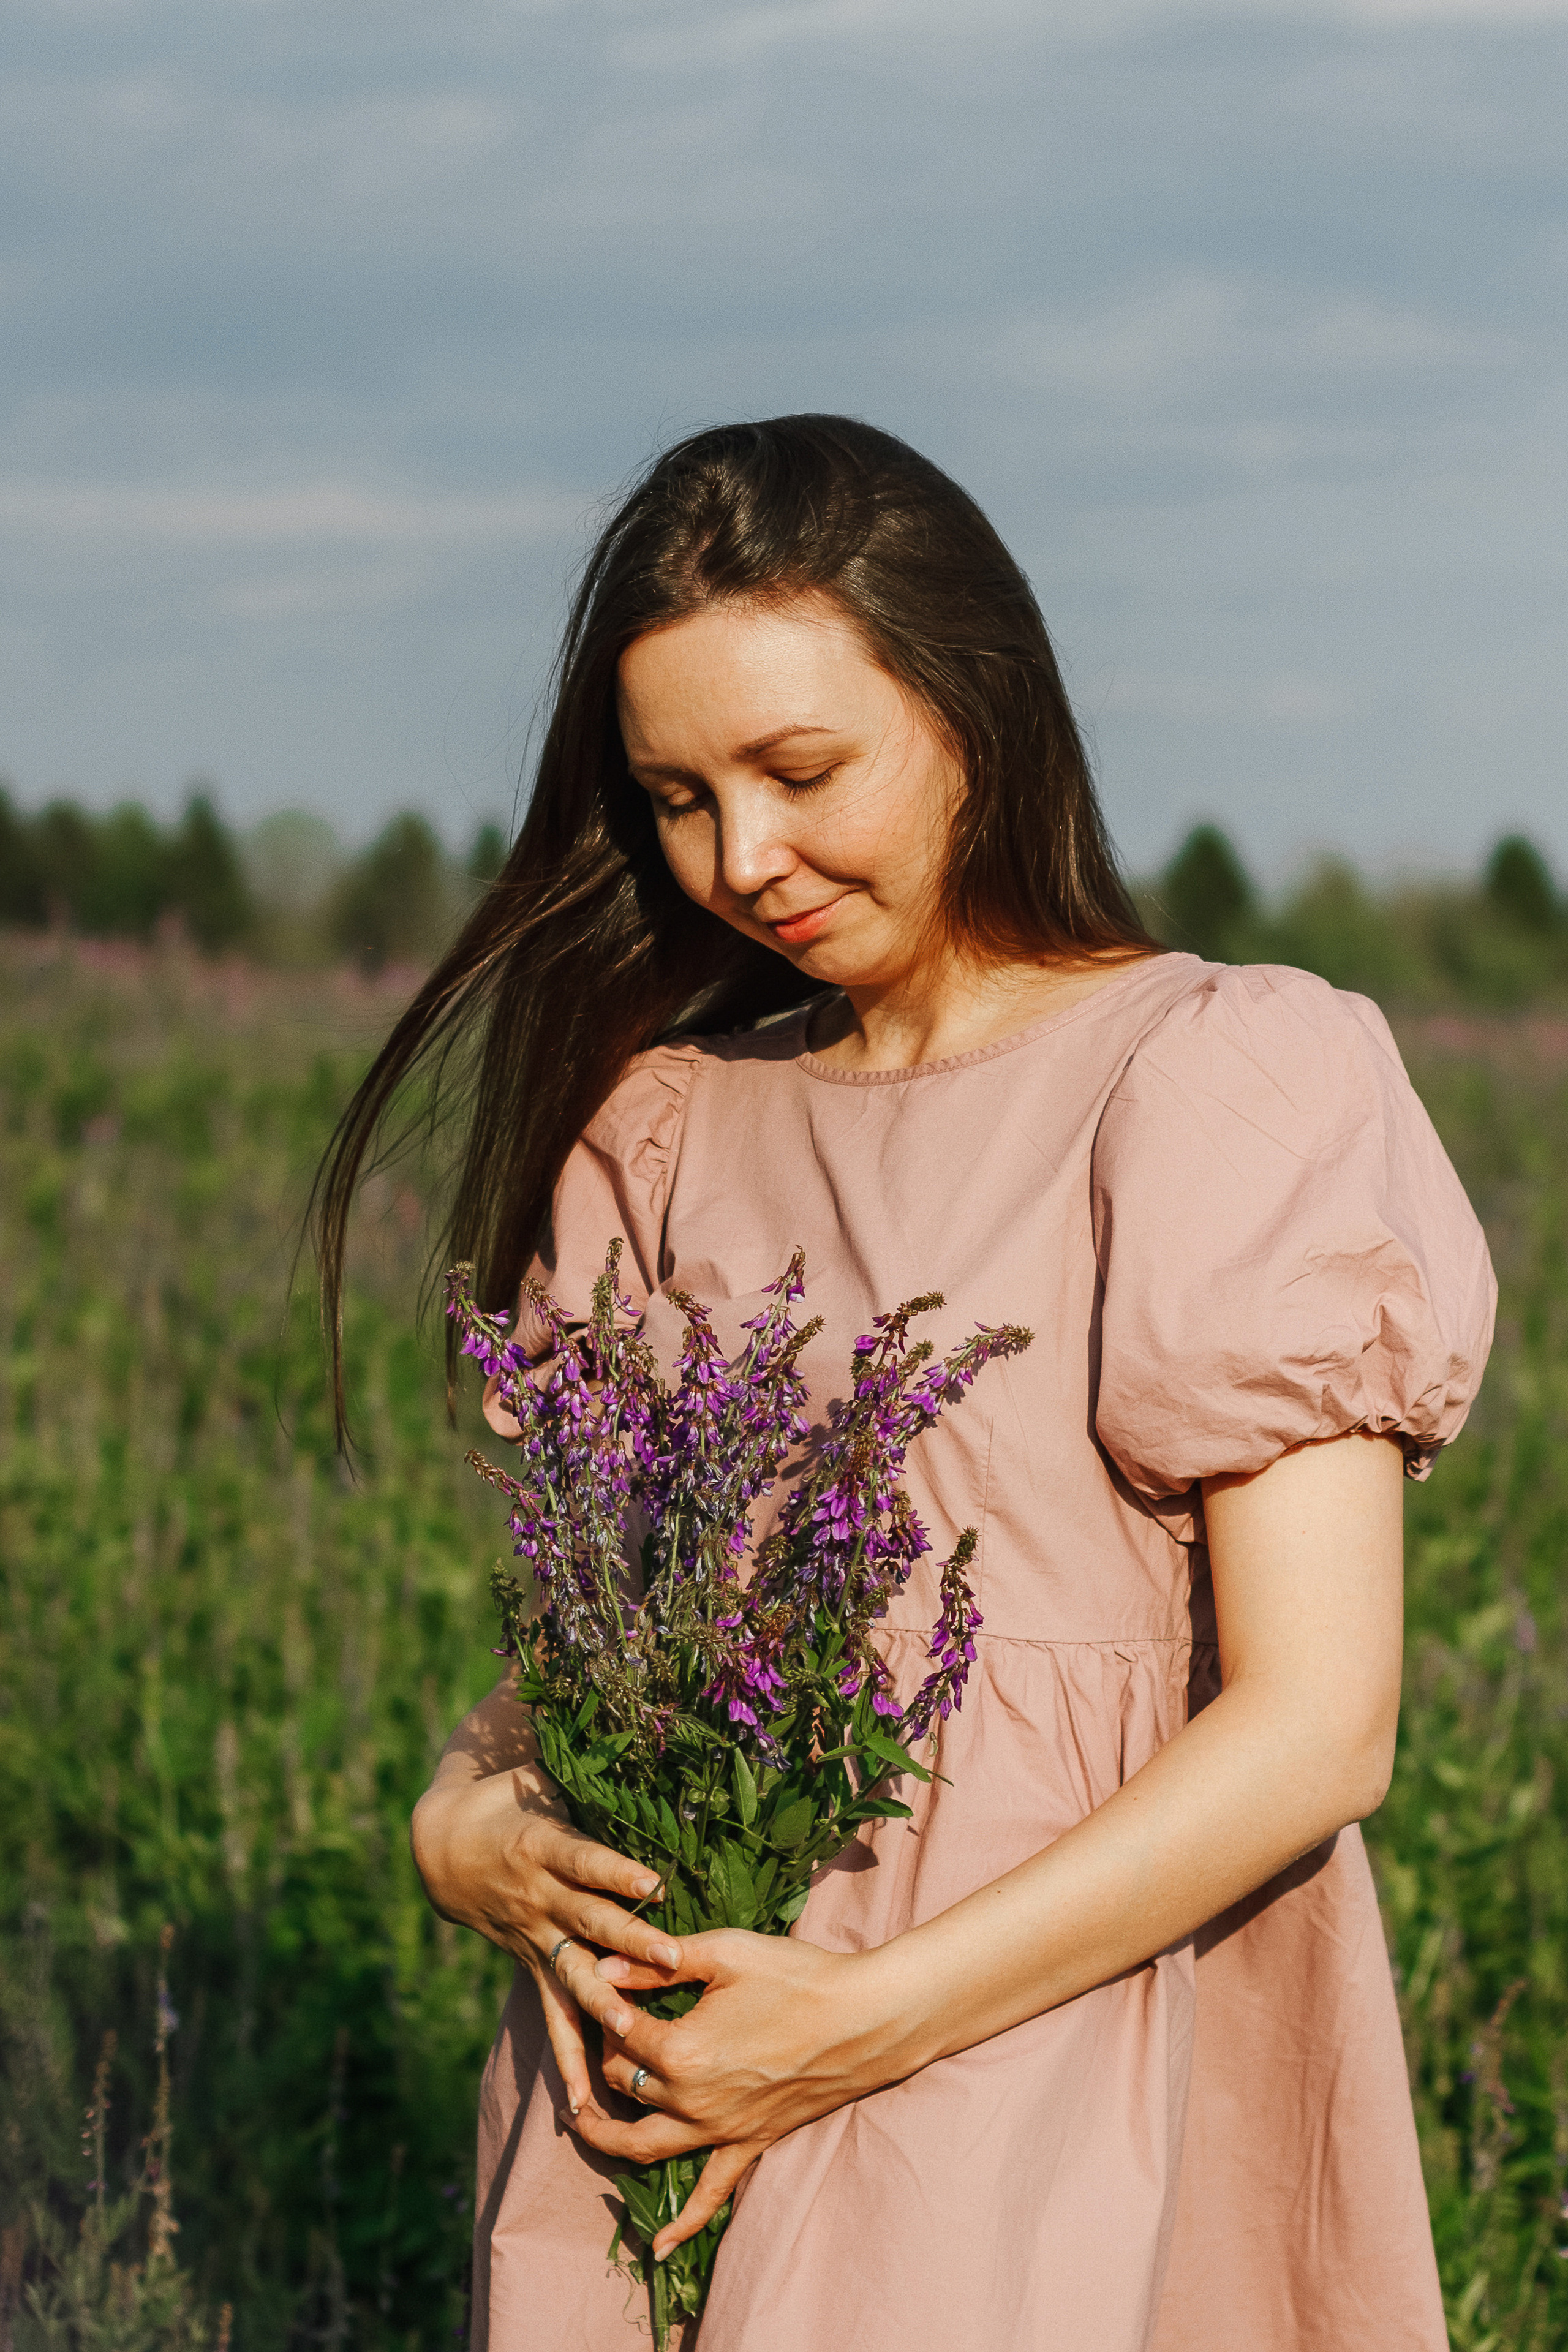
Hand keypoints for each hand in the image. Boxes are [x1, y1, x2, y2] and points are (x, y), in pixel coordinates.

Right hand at [411, 1767, 683, 2116]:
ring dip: (604, 2007)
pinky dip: (569, 2062)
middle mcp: (541, 1896)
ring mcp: (537, 1936)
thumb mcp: (537, 1770)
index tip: (652, 1881)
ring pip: (575, 1976)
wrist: (441, 1846)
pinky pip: (554, 2018)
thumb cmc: (506, 1796)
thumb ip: (581, 1755)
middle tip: (673, 1960)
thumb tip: (619, 1716)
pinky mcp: (534, 1965)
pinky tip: (584, 2108)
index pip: (585, 1859)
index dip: (615, 1869)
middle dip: (632, 1943)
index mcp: (544, 1845)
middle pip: (592, 1922)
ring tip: (632, 2038)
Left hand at [568, 1930, 900, 2258]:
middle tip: (609, 2026)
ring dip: (606, 2139)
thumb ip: (657, 1962)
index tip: (613, 1981)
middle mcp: (691, 2101)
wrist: (862, 2018)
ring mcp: (720, 2130)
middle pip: (624, 2083)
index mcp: (679, 2051)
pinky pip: (710, 2195)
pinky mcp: (749, 2145)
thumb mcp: (724, 1953)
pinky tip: (659, 2249)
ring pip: (644, 2147)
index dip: (612, 2003)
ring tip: (580, 2124)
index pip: (619, 2032)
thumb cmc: (796, 1976)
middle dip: (609, 2054)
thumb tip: (601, 1967)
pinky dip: (682, 2224)